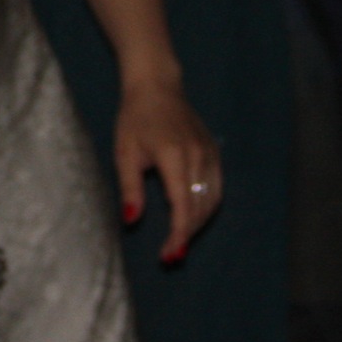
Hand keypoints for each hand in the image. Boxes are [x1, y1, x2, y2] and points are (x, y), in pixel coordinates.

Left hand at [113, 78, 221, 261]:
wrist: (157, 85)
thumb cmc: (134, 118)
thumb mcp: (125, 153)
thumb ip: (130, 189)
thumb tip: (131, 222)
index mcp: (174, 156)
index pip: (183, 206)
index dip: (178, 235)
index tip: (169, 256)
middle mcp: (198, 155)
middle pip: (200, 207)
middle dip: (187, 235)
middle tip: (170, 254)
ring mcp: (210, 152)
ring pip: (211, 200)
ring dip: (198, 224)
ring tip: (180, 240)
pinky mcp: (214, 151)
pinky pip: (216, 187)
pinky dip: (207, 207)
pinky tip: (193, 217)